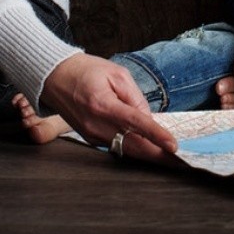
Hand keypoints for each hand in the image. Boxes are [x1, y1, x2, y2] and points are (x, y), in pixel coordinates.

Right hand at [40, 52, 176, 161]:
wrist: (55, 77)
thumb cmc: (86, 71)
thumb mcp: (116, 74)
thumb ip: (135, 97)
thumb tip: (148, 119)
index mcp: (103, 105)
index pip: (136, 124)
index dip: (156, 136)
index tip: (173, 146)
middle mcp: (96, 125)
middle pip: (132, 147)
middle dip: (157, 156)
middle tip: (178, 162)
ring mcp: (91, 135)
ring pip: (125, 149)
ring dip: (147, 153)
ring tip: (168, 156)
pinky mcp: (90, 139)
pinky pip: (116, 145)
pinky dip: (133, 146)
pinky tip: (147, 146)